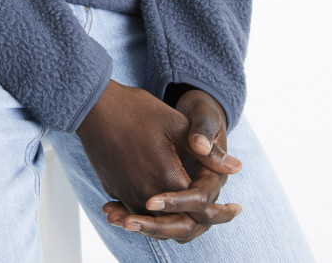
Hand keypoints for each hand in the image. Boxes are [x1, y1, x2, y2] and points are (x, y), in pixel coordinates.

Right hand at [99, 88, 242, 242]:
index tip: (235, 209)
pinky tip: (161, 203)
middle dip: (201, 221)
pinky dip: (154, 212)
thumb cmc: (137, 110)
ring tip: (194, 211)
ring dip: (176, 220)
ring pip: (157, 221)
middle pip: (179, 225)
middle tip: (223, 213)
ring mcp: (127, 194)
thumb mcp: (176, 124)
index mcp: (167, 179)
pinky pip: (137, 210)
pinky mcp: (114, 189)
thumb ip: (206, 152)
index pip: (199, 210)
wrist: (94, 107)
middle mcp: (146, 195)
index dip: (220, 212)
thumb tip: (237, 168)